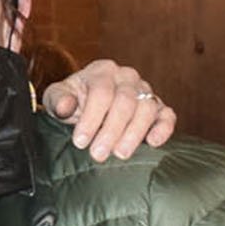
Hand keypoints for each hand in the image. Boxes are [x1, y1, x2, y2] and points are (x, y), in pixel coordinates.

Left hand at [41, 59, 177, 161]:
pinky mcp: (159, 108)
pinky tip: (153, 142)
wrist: (87, 106)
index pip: (101, 92)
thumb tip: (64, 107)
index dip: (91, 118)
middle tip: (99, 154)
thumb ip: (58, 100)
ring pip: (146, 108)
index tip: (80, 142)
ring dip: (134, 133)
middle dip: (111, 130)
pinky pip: (167, 115)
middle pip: (125, 101)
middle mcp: (127, 78)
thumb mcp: (57, 97)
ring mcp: (145, 92)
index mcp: (102, 71)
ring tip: (120, 154)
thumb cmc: (73, 101)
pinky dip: (163, 128)